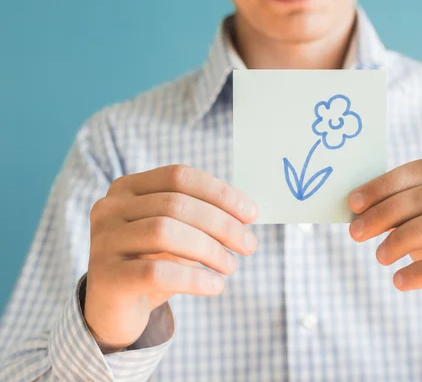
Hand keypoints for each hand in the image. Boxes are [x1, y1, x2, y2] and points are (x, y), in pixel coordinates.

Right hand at [85, 165, 257, 351]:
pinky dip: (194, 278)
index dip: (219, 193)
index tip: (251, 214)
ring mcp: (103, 242)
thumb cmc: (152, 264)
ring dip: (209, 249)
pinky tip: (215, 285)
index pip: (179, 177)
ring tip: (231, 265)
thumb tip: (247, 214)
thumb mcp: (176, 234)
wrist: (114, 309)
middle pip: (175, 204)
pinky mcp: (105, 278)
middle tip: (249, 245)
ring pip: (164, 232)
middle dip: (221, 224)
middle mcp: (109, 208)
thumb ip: (201, 218)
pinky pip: (157, 273)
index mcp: (127, 188)